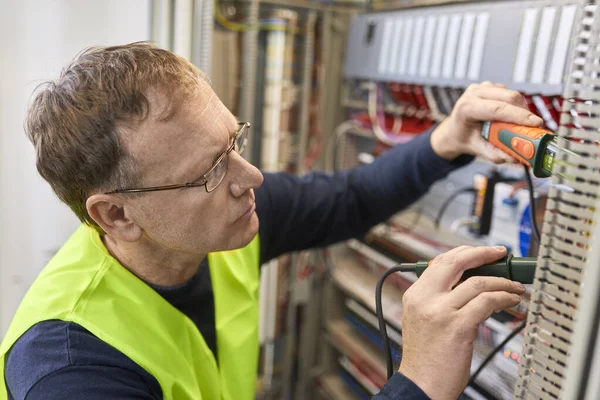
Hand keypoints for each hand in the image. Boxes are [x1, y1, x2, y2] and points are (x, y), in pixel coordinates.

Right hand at [398, 246, 524, 399]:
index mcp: (415, 295)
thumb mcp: (422, 320)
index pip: (440, 261)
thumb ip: (438, 299)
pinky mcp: (458, 326)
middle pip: (456, 262)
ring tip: (515, 287)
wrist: (422, 386)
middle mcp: (425, 298)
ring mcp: (441, 311)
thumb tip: (469, 283)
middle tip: (500, 253)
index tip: (482, 252)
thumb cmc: (426, 359)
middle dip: (483, 254)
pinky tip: (512, 301)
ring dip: (502, 282)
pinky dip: (504, 298)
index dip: (465, 253)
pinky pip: (487, 302)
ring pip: (478, 282)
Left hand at [430, 82, 543, 161]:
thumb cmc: (464, 137)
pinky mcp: (491, 86)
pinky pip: (510, 94)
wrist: (453, 129)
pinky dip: (516, 106)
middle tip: (534, 129)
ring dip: (521, 110)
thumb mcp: (476, 148)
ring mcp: (482, 87)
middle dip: (524, 113)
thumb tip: (516, 158)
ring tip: (519, 125)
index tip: (536, 124)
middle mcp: (474, 93)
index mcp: (466, 107)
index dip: (518, 116)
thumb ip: (494, 153)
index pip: (497, 109)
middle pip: (509, 98)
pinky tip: (510, 117)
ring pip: (512, 94)